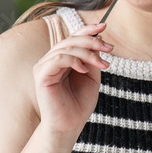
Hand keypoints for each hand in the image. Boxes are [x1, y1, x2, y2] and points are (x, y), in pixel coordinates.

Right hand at [32, 22, 110, 136]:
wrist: (68, 126)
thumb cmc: (79, 105)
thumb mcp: (91, 78)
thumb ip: (92, 59)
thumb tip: (98, 39)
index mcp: (61, 59)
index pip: (73, 38)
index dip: (88, 29)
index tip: (104, 26)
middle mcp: (50, 60)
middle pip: (70, 39)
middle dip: (92, 41)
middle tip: (109, 48)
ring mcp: (44, 66)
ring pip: (66, 47)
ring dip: (87, 53)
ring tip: (103, 64)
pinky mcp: (41, 75)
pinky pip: (58, 58)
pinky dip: (73, 60)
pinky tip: (84, 70)